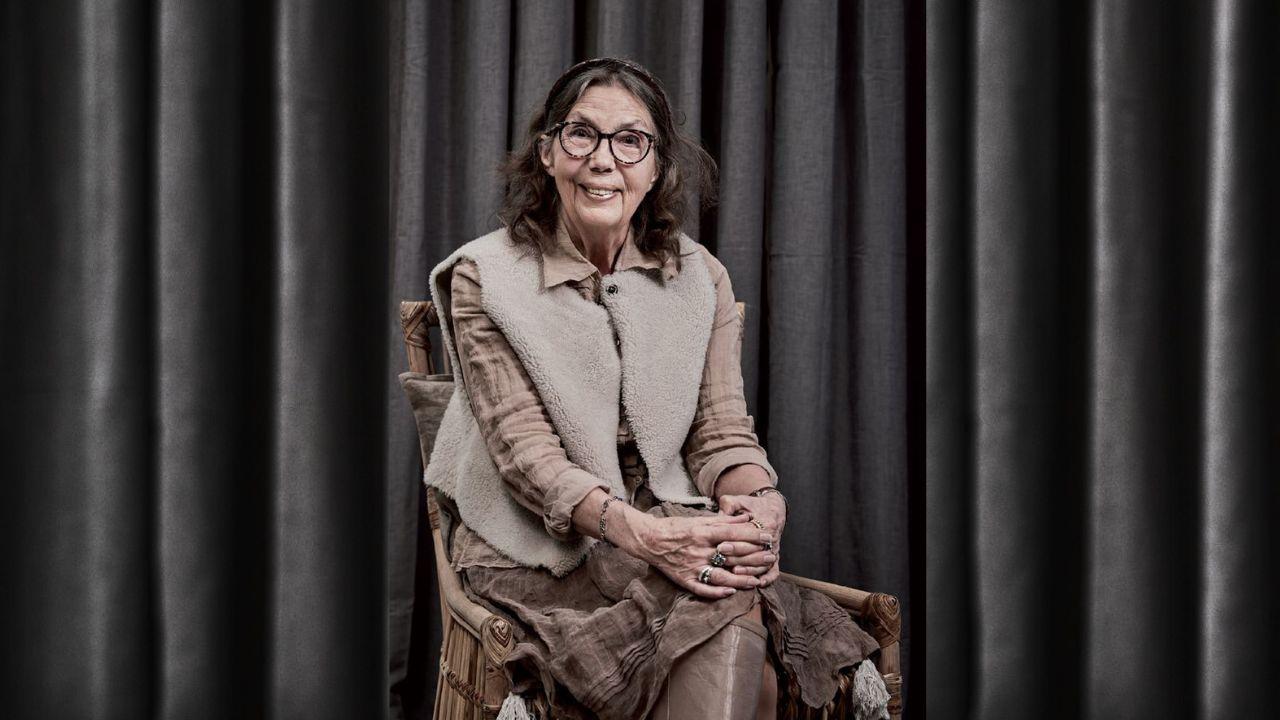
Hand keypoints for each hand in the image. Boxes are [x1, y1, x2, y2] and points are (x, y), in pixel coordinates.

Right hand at [632, 512, 774, 598]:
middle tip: (770, 558)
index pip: (733, 535)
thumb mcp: (698, 520)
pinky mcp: (685, 579)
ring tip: (756, 581)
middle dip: (753, 558)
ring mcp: (692, 567)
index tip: (768, 538)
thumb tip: (745, 518)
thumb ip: (722, 521)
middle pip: (731, 556)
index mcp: (703, 533)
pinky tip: (730, 592)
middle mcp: (699, 550)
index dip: (752, 536)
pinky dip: (717, 592)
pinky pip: (703, 589)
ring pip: (720, 576)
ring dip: (740, 580)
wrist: (649, 539)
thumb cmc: (675, 527)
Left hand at [716, 492, 786, 586]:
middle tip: (723, 558)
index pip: (749, 536)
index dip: (735, 541)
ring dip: (749, 569)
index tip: (720, 545)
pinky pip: (774, 571)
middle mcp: (773, 538)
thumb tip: (717, 517)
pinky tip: (759, 583)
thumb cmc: (751, 505)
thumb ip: (728, 506)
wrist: (771, 508)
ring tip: (735, 572)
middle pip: (755, 551)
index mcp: (765, 523)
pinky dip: (769, 578)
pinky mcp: (775, 557)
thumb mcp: (739, 501)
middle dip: (738, 556)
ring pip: (763, 563)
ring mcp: (774, 549)